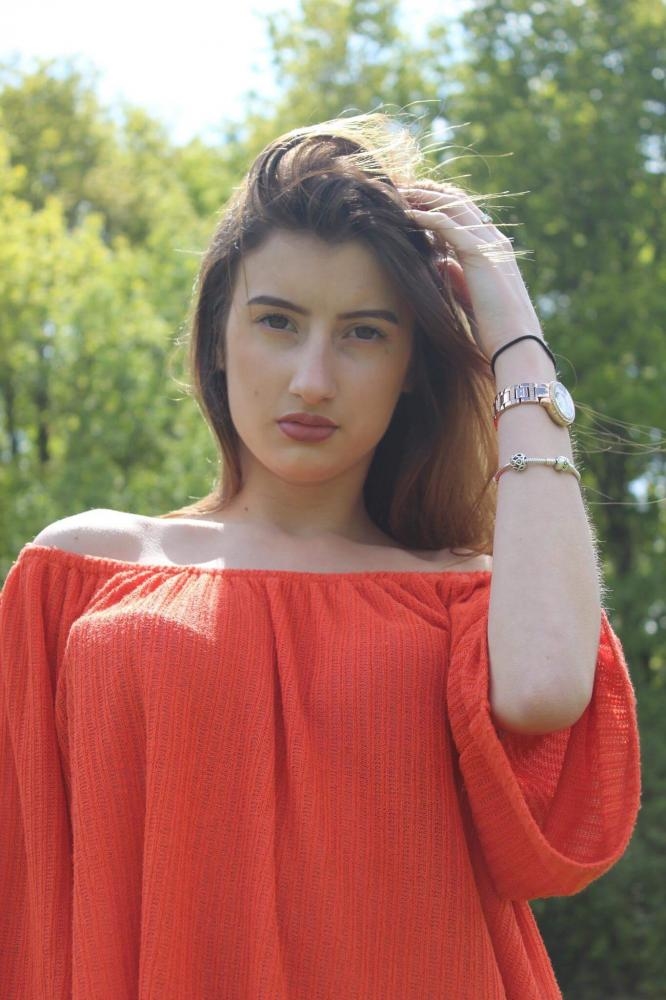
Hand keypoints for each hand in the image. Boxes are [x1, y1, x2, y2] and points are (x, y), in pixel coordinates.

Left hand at [400, 182, 543, 361]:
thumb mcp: (471, 297)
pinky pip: (448, 225)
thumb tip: (441, 261)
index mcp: (493, 250)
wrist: (515, 344)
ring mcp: (489, 244)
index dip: (440, 204)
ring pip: (453, 206)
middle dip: (430, 192)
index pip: (464, 215)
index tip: (415, 201)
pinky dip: (426, 216)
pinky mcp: (480, 254)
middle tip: (403, 187)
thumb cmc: (495, 329)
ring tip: (400, 192)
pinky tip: (406, 214)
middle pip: (458, 202)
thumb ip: (458, 276)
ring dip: (425, 197)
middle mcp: (493, 240)